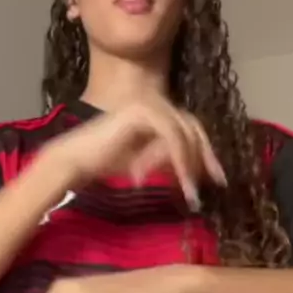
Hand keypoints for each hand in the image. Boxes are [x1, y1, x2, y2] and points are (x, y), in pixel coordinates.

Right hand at [42, 97, 226, 206]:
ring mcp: (147, 104)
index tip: (217, 178)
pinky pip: (171, 136)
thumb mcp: (147, 161)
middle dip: (205, 156)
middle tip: (215, 182)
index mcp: (155, 111)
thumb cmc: (104, 163)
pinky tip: (181, 179)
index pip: (190, 127)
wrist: (75, 161)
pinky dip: (178, 159)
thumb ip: (169, 160)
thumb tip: (195, 170)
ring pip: (184, 132)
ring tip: (191, 190)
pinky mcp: (141, 113)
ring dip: (190, 163)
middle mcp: (154, 102)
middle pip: (192, 126)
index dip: (205, 152)